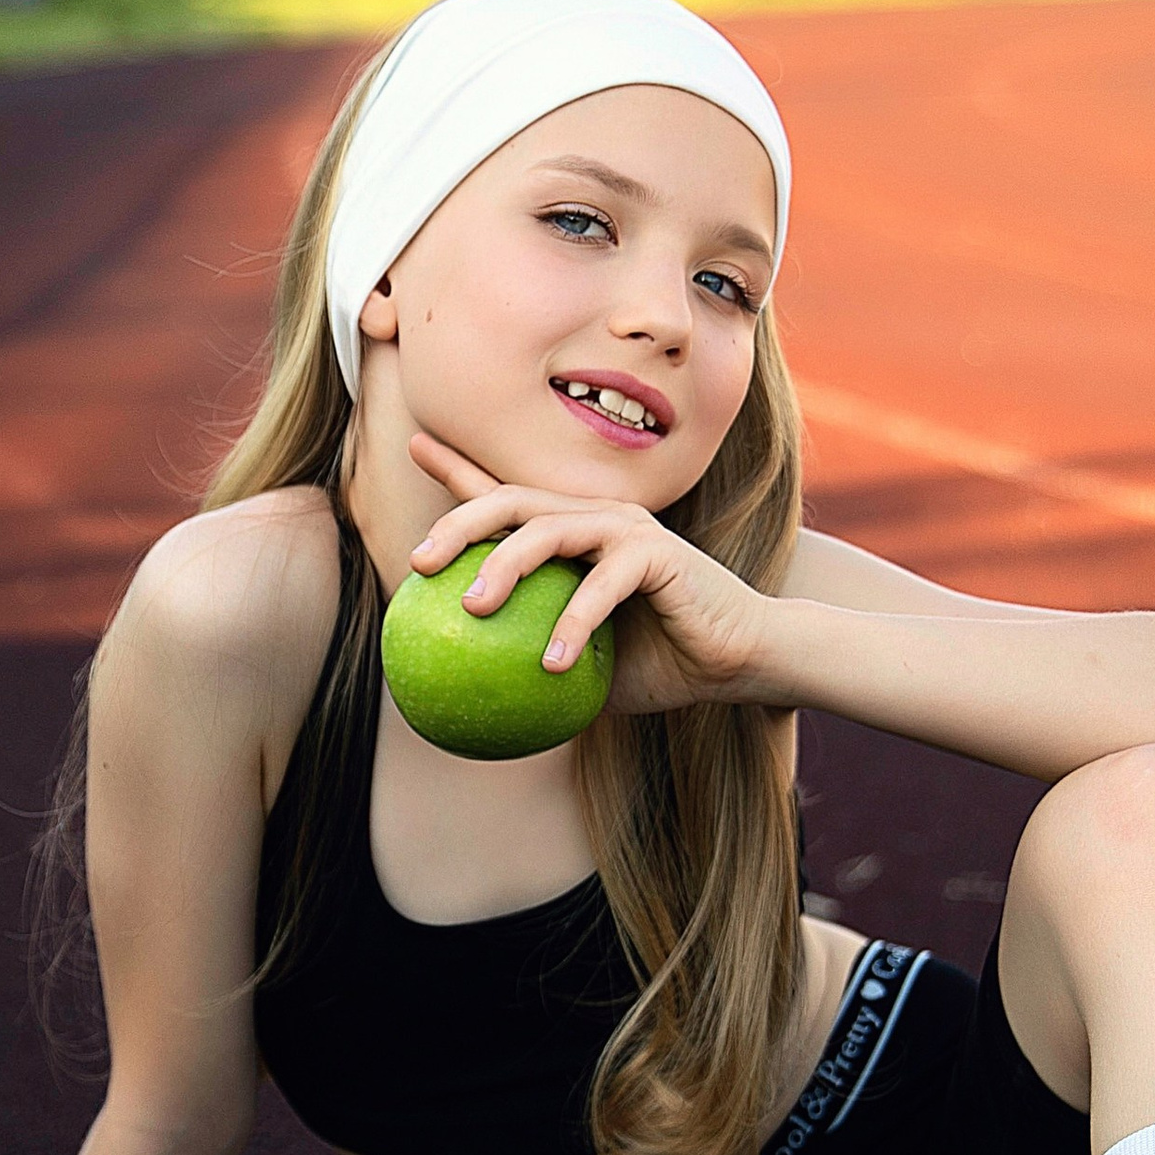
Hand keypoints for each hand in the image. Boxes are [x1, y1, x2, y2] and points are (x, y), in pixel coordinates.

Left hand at [405, 431, 771, 714]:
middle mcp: (596, 519)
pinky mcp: (657, 554)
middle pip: (513, 500)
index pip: (508, 498)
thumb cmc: (663, 665)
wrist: (738, 663)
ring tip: (470, 610)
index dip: (459, 468)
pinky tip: (555, 665)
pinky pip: (603, 582)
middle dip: (460, 521)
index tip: (416, 447)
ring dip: (504, 564)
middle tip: (420, 561)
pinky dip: (575, 621)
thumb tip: (475, 707)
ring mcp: (626, 530)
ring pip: (548, 528)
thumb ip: (535, 671)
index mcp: (574, 536)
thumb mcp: (586, 671)